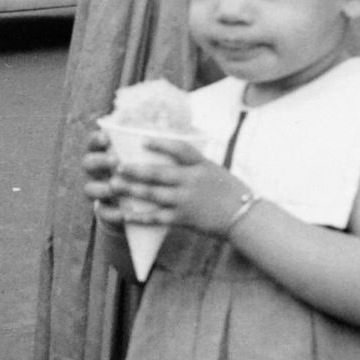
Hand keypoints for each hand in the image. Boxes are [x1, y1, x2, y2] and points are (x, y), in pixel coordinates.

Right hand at [82, 129, 145, 226]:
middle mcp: (96, 172)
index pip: (94, 142)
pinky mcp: (103, 212)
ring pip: (89, 189)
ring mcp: (97, 192)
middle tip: (115, 160)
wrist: (143, 206)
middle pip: (87, 163)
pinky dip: (112, 213)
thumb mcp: (146, 159)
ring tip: (115, 187)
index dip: (97, 138)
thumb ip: (147, 147)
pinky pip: (102, 213)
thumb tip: (160, 127)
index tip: (107, 137)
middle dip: (99, 161)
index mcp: (103, 154)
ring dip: (102, 187)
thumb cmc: (147, 173)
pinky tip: (124, 214)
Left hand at [101, 136, 247, 238]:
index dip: (161, 144)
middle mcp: (192, 181)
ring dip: (131, 190)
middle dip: (135, 169)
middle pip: (158, 173)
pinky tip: (125, 215)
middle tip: (116, 166)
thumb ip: (195, 165)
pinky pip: (157, 217)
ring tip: (114, 186)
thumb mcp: (214, 171)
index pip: (180, 149)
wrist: (246, 217)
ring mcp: (186, 200)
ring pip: (153, 194)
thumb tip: (174, 156)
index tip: (143, 141)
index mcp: (201, 165)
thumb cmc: (231, 192)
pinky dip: (140, 217)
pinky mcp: (184, 218)